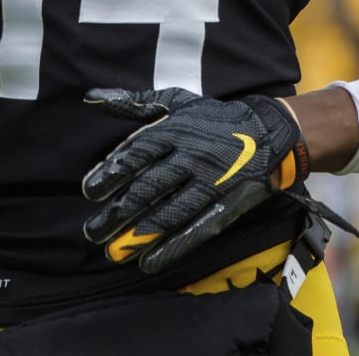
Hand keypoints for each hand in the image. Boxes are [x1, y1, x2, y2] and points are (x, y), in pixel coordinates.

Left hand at [81, 87, 308, 274]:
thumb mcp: (176, 101)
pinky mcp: (226, 202)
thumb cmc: (214, 117)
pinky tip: (151, 261)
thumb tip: (91, 96)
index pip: (137, 153)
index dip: (112, 173)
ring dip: (141, 235)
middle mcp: (191, 155)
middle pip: (149, 187)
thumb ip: (133, 102)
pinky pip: (197, 227)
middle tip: (93, 232)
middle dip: (119, 212)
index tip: (89, 192)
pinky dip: (174, 246)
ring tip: (115, 252)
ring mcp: (211, 181)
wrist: (269, 131)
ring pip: (170, 212)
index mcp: (176, 129)